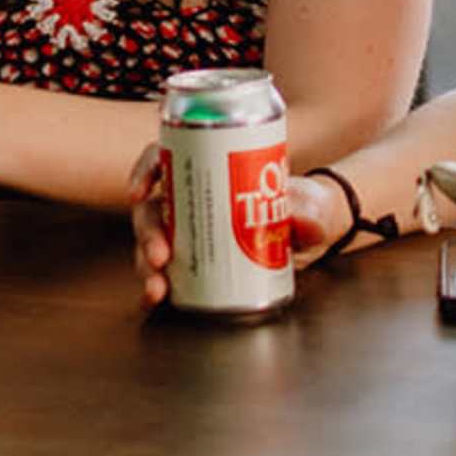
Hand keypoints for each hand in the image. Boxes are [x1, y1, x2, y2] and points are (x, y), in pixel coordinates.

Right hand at [134, 154, 355, 308]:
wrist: (315, 229)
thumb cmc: (305, 204)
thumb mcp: (310, 204)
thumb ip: (311, 212)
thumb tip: (303, 222)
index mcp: (210, 169)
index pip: (167, 157)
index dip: (145, 170)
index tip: (141, 193)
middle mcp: (194, 199)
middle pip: (153, 207)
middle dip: (148, 232)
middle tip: (161, 254)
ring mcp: (192, 231)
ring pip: (154, 241)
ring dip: (146, 264)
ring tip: (158, 286)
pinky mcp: (196, 261)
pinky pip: (166, 271)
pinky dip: (155, 285)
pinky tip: (155, 298)